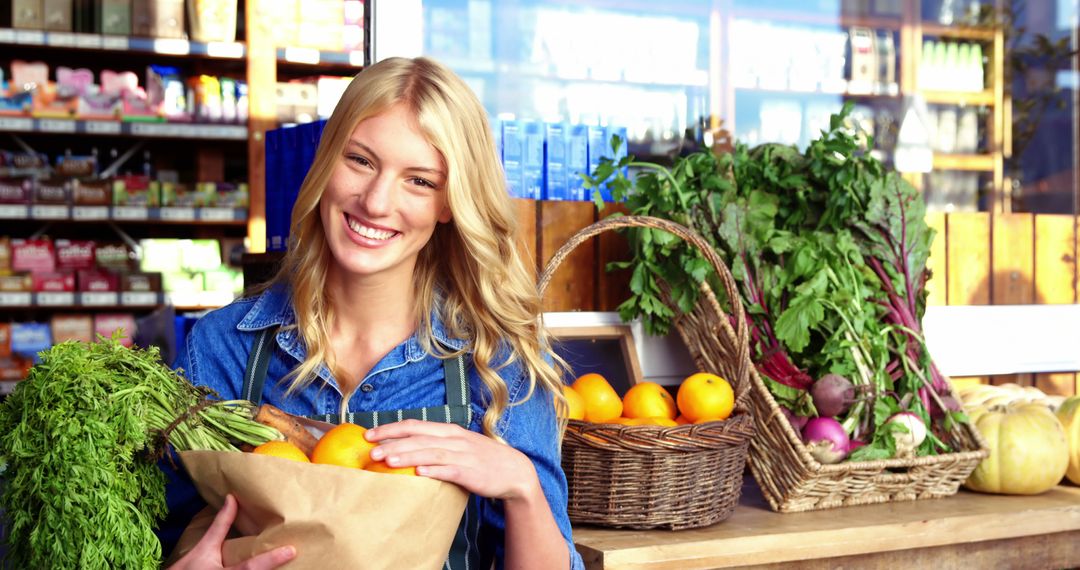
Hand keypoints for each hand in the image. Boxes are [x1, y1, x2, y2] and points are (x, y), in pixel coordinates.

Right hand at [167, 494, 295, 569]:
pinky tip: (273, 567)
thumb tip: (232, 499)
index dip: (272, 559)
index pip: (251, 567)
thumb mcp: (204, 546)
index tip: (291, 551)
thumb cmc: (186, 569)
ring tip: (289, 561)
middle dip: (274, 568)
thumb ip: (221, 525)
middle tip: (293, 554)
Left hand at [366, 419, 539, 500]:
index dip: (390, 428)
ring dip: (407, 456)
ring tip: (387, 461)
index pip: (414, 425)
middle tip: (370, 451)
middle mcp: (454, 439)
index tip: (368, 435)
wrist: (514, 471)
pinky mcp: (470, 472)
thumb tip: (404, 449)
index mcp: (448, 431)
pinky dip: (434, 470)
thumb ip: (435, 445)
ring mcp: (463, 455)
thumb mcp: (458, 445)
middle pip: (418, 437)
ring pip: (430, 452)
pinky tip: (419, 473)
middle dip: (392, 443)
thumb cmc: (481, 460)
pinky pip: (449, 470)